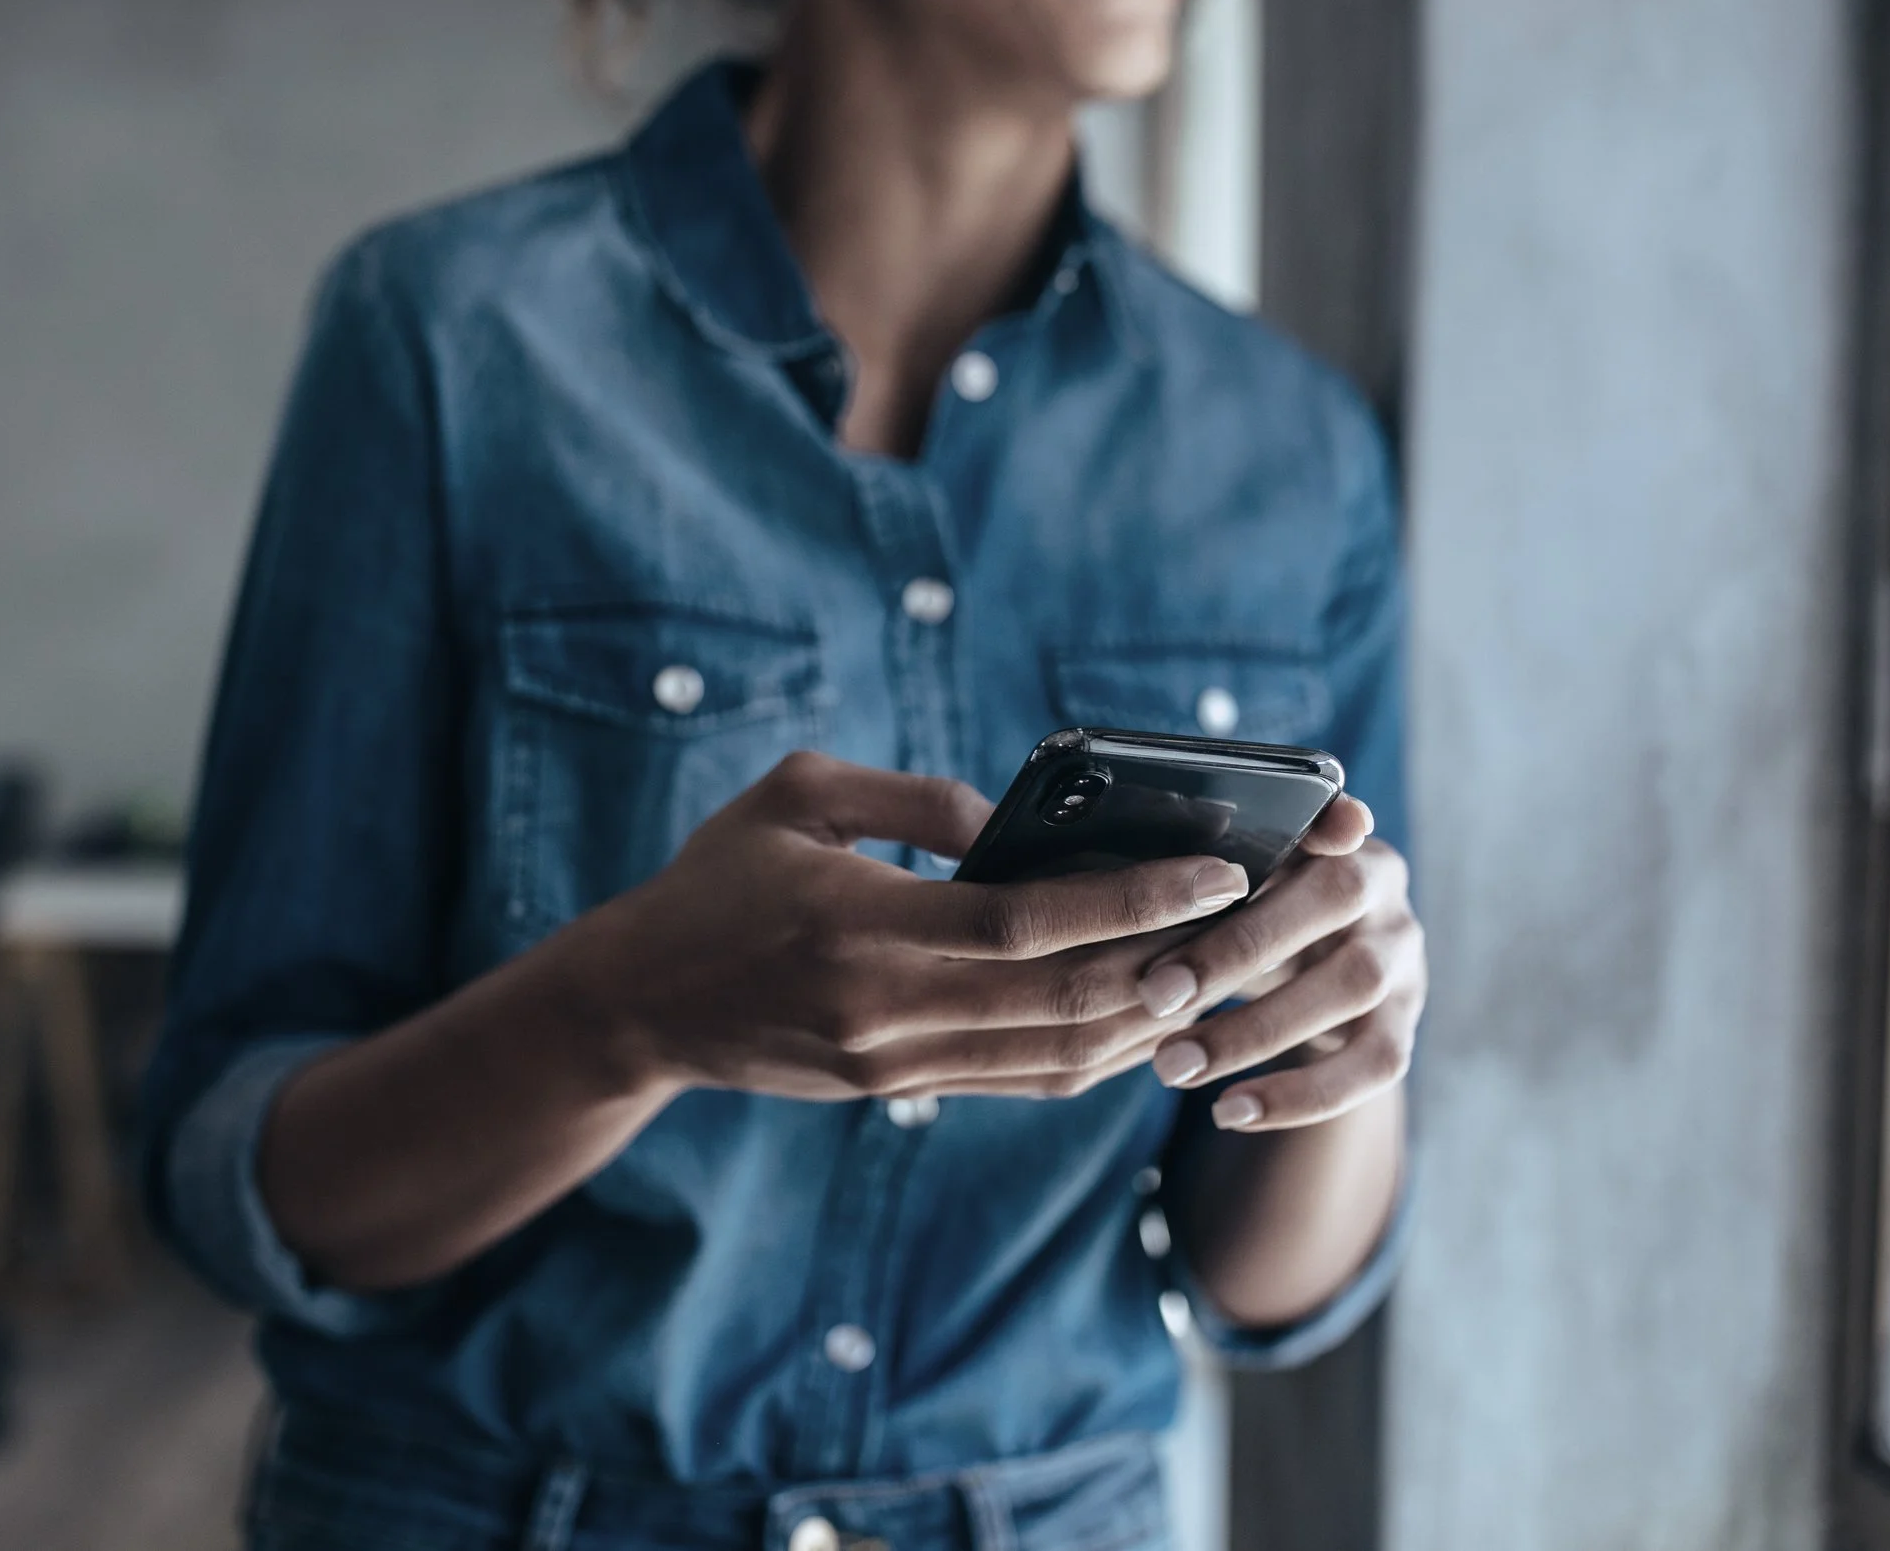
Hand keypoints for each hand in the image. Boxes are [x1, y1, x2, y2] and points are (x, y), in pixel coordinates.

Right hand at [574, 751, 1254, 1100]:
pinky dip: (1096, 1052)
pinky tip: (1143, 1014)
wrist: (638, 1006)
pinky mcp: (898, 1091)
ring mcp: (896, 1062)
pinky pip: (1022, 1080)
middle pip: (1066, 998)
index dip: (1135, 898)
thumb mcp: (796, 798)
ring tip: (1217, 966)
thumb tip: (1014, 821)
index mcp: (862, 924)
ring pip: (1059, 1053)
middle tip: (1251, 919)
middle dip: (1172, 961)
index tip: (1216, 869)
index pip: (1030, 922)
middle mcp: (888, 1007)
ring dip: (1149, 1017)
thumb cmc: (713, 880)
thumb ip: (911, 799)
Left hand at [1134, 797, 1423, 1132]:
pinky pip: (1373, 1065)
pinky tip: (1229, 1112)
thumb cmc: (1245, 914)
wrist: (1314, 974)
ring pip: (1351, 988)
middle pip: (1332, 900)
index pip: (1331, 815)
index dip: (1318, 819)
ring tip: (1172, 1066)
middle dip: (1235, 950)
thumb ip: (1194, 871)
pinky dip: (1300, 1095)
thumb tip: (1122, 876)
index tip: (1266, 844)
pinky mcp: (1405, 1024)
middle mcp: (1382, 886)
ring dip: (1254, 1031)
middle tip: (1154, 995)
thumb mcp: (1226, 884)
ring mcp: (1404, 957)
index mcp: (1334, 835)